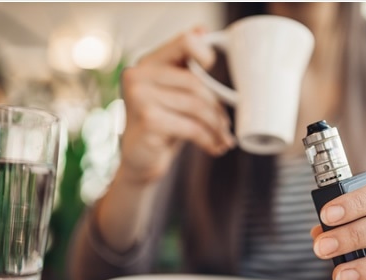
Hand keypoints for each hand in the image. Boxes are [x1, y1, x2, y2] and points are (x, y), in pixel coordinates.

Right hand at [118, 27, 234, 183]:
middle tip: (226, 126)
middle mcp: (139, 76)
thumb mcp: (175, 95)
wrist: (139, 162)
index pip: (185, 42)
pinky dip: (208, 140)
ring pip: (197, 106)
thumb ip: (186, 69)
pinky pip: (191, 127)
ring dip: (216, 127)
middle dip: (217, 108)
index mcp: (148, 64)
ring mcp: (140, 98)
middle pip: (196, 83)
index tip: (215, 77)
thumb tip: (202, 30)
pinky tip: (214, 148)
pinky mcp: (148, 121)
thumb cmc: (161, 126)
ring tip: (223, 139)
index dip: (205, 55)